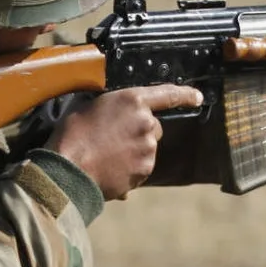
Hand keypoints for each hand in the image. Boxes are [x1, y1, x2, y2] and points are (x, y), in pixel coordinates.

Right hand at [44, 85, 202, 199]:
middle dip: (138, 132)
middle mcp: (147, 124)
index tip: (198, 97)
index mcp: (133, 101)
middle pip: (153, 128)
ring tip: (105, 155)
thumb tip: (113, 117)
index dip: (185, 95)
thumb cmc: (71, 134)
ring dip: (132, 152)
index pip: (168, 94)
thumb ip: (111, 108)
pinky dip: (129, 169)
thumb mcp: (88, 107)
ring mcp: (148, 150)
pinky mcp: (144, 171)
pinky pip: (140, 169)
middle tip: (112, 138)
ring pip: (146, 149)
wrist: (67, 170)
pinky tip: (108, 168)